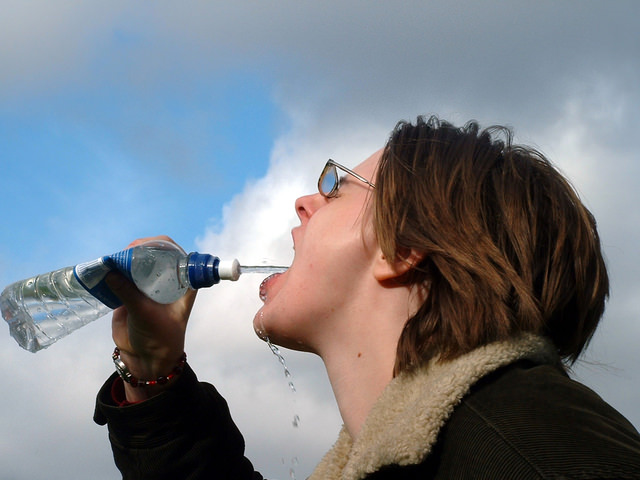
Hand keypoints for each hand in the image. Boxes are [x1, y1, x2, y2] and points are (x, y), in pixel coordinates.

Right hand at [105, 236, 196, 400]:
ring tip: (111, 262)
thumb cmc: (159, 337)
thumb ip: (129, 293)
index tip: (141, 248)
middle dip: (137, 251)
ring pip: (137, 264)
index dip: (159, 245)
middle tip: (123, 255)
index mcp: (182, 282)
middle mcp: (167, 280)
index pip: (174, 253)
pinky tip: (104, 271)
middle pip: (153, 254)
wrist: (147, 360)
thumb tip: (110, 272)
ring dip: (124, 260)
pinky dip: (114, 272)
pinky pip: (123, 277)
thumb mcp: (145, 314)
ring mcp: (148, 286)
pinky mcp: (131, 293)